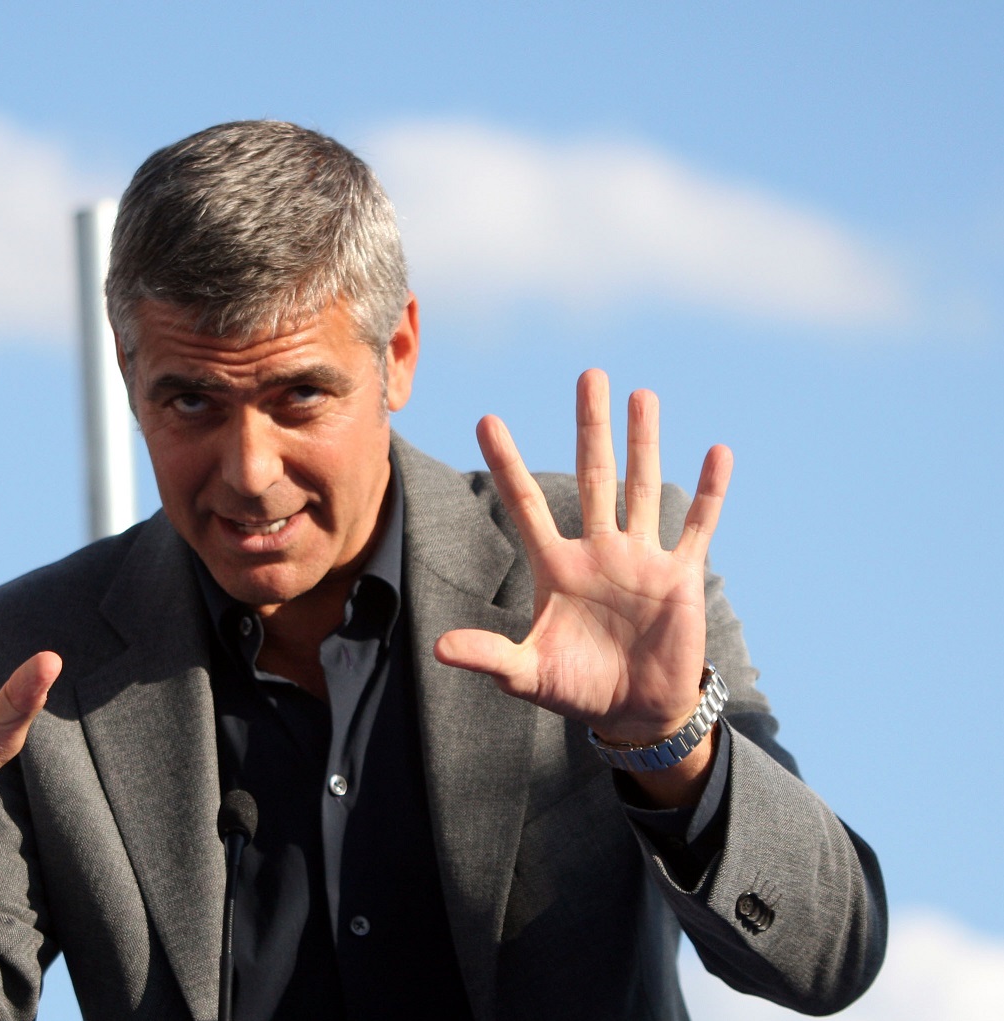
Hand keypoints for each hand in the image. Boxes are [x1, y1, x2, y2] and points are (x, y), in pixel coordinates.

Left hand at [435, 369, 731, 762]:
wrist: (633, 712)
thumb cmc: (575, 689)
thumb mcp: (527, 674)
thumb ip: (488, 656)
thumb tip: (439, 650)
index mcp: (556, 566)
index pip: (525, 502)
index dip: (507, 462)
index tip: (485, 418)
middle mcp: (598, 550)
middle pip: (594, 475)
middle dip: (591, 427)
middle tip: (590, 376)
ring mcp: (640, 558)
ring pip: (642, 487)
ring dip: (644, 442)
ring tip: (642, 395)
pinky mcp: (678, 576)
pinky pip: (695, 526)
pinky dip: (708, 492)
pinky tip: (717, 452)